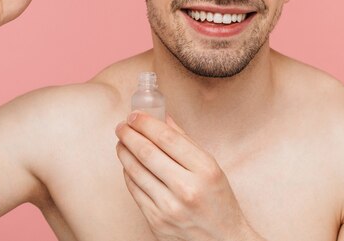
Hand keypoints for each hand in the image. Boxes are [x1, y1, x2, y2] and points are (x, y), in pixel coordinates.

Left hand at [115, 111, 255, 240]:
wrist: (223, 240)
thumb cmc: (219, 201)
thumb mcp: (211, 168)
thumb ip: (186, 142)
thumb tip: (162, 119)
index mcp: (204, 170)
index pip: (167, 138)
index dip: (147, 123)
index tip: (135, 115)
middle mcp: (187, 189)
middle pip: (147, 153)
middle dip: (129, 135)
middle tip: (122, 126)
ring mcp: (169, 208)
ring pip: (136, 172)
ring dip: (124, 152)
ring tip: (121, 142)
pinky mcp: (156, 222)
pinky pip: (135, 191)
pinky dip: (128, 174)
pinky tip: (128, 164)